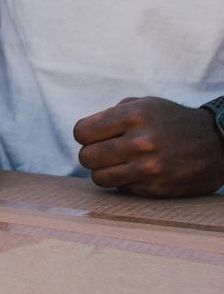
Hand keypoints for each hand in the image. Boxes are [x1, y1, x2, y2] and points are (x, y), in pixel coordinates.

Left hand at [74, 96, 223, 197]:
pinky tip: (136, 173)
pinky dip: (123, 182)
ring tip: (115, 164)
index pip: (82, 132)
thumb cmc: (172, 121)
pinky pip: (121, 189)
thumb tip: (85, 132)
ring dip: (103, 171)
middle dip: (90, 154)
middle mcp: (140, 142)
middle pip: (86, 157)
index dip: (84, 135)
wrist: (216, 144)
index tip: (92, 136)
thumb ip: (112, 114)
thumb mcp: (144, 104)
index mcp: (133, 116)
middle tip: (102, 152)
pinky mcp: (157, 189)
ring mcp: (149, 168)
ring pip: (99, 177)